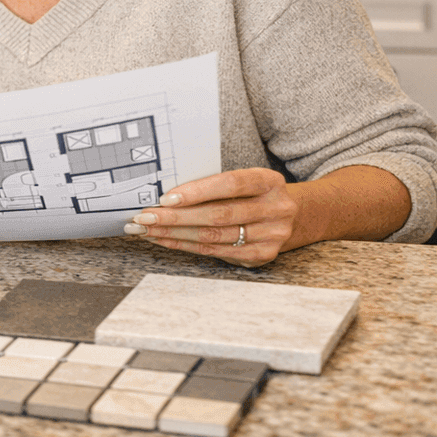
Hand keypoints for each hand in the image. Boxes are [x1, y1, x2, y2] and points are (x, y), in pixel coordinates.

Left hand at [124, 168, 298, 267]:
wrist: (292, 216)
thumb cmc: (253, 194)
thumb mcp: (245, 181)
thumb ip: (214, 184)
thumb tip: (164, 192)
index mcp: (269, 181)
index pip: (231, 184)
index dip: (197, 191)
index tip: (165, 197)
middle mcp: (275, 209)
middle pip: (218, 215)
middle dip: (175, 217)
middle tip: (144, 217)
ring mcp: (271, 235)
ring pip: (214, 236)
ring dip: (174, 234)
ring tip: (146, 229)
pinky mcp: (261, 255)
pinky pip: (215, 251)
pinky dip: (185, 246)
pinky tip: (164, 240)